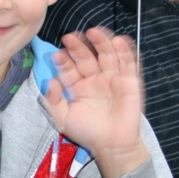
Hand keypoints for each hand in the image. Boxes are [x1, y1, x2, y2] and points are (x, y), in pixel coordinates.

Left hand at [43, 27, 149, 177]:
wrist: (113, 145)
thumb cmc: (87, 132)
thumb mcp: (63, 118)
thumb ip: (53, 101)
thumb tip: (48, 82)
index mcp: (78, 85)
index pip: (69, 68)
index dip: (63, 60)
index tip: (56, 55)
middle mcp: (94, 78)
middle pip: (86, 57)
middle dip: (78, 47)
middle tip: (69, 37)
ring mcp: (112, 78)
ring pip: (107, 55)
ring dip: (101, 42)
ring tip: (93, 32)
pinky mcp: (129, 81)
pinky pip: (127, 63)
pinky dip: (125, 51)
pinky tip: (118, 41)